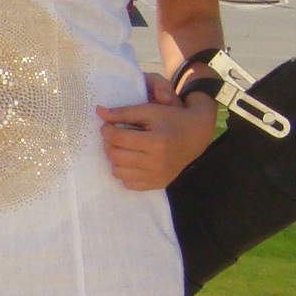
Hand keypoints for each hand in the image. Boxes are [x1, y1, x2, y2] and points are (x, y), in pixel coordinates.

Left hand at [97, 72, 216, 190]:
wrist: (197, 135)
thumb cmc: (172, 118)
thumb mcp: (149, 110)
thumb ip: (123, 112)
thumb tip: (99, 112)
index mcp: (155, 142)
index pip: (117, 139)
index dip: (107, 130)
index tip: (108, 125)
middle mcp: (156, 162)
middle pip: (115, 156)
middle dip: (109, 144)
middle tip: (114, 136)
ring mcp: (157, 176)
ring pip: (118, 172)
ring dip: (115, 159)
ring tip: (122, 148)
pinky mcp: (157, 184)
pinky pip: (128, 184)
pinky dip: (126, 172)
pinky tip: (131, 161)